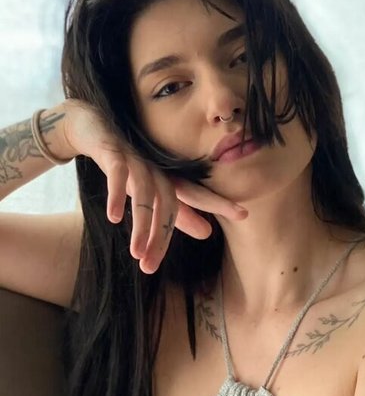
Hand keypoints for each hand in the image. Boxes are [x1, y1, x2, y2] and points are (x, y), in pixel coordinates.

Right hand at [60, 99, 247, 273]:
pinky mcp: (112, 153)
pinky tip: (114, 217)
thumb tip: (208, 233)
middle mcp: (156, 169)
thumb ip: (177, 213)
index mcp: (167, 179)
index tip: (244, 213)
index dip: (218, 204)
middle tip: (151, 268)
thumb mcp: (149, 192)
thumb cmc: (125, 164)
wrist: (90, 127)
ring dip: (141, 225)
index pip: (196, 195)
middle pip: (167, 203)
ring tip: (136, 253)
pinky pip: (118, 174)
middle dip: (162, 236)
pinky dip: (116, 195)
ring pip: (144, 193)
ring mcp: (135, 160)